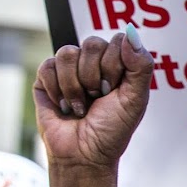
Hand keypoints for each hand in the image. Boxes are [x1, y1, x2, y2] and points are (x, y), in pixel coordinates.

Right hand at [33, 31, 152, 186]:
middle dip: (95, 76)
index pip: (116, 40)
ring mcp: (69, 69)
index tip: (115, 89)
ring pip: (67, 53)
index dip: (116, 65)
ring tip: (81, 106)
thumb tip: (130, 31)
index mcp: (119, 67)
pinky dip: (58, 90)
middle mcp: (94, 64)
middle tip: (98, 97)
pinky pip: (48, 65)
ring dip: (76, 86)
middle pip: (91, 43)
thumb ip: (140, 65)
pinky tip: (64, 106)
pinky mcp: (46, 77)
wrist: (84, 154)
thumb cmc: (112, 131)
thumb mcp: (135, 100)